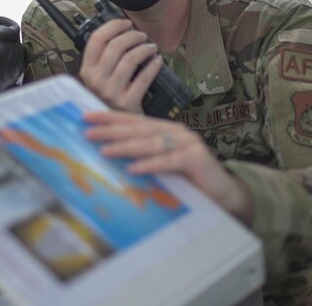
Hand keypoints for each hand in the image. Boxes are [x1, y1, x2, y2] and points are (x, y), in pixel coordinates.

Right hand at [79, 19, 162, 112]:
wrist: (118, 128)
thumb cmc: (112, 97)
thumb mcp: (100, 78)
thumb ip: (105, 58)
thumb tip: (122, 30)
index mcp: (87, 71)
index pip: (96, 40)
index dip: (112, 26)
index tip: (125, 23)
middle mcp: (96, 81)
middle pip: (114, 47)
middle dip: (132, 36)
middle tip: (142, 35)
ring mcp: (111, 93)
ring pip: (129, 59)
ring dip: (144, 48)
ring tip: (151, 47)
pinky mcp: (127, 103)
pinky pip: (144, 77)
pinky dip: (153, 65)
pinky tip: (158, 61)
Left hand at [84, 110, 252, 224]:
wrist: (224, 194)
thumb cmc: (189, 180)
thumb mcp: (162, 166)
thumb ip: (143, 158)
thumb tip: (107, 157)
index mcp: (165, 130)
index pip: (133, 120)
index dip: (110, 117)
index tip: (87, 117)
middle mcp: (175, 132)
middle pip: (139, 129)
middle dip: (112, 129)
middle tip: (89, 131)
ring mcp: (187, 144)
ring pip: (151, 143)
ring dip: (126, 146)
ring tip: (105, 150)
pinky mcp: (196, 159)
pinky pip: (169, 161)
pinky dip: (150, 164)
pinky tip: (133, 169)